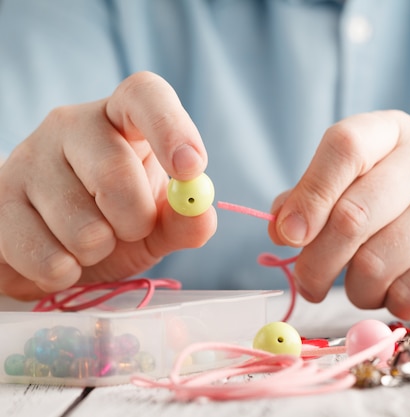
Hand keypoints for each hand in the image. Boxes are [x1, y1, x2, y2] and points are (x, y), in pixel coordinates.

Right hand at [0, 71, 216, 299]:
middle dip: (134, 221)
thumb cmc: (117, 220)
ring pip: (79, 224)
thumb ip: (184, 219)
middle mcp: (70, 126)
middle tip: (131, 230)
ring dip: (97, 251)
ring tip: (91, 243)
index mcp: (121, 117)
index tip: (191, 168)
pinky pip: (41, 253)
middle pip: (115, 172)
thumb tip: (201, 214)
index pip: (144, 95)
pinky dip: (63, 272)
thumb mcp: (159, 221)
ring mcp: (27, 160)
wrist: (57, 244)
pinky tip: (62, 260)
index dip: (171, 128)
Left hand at [269, 110, 409, 319]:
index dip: (309, 196)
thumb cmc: (402, 216)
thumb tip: (281, 226)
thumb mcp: (356, 191)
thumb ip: (313, 201)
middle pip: (352, 216)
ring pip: (375, 265)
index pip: (344, 147)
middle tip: (311, 283)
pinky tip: (401, 290)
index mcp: (393, 132)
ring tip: (367, 284)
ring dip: (357, 289)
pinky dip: (390, 304)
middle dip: (317, 262)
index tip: (288, 236)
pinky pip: (407, 294)